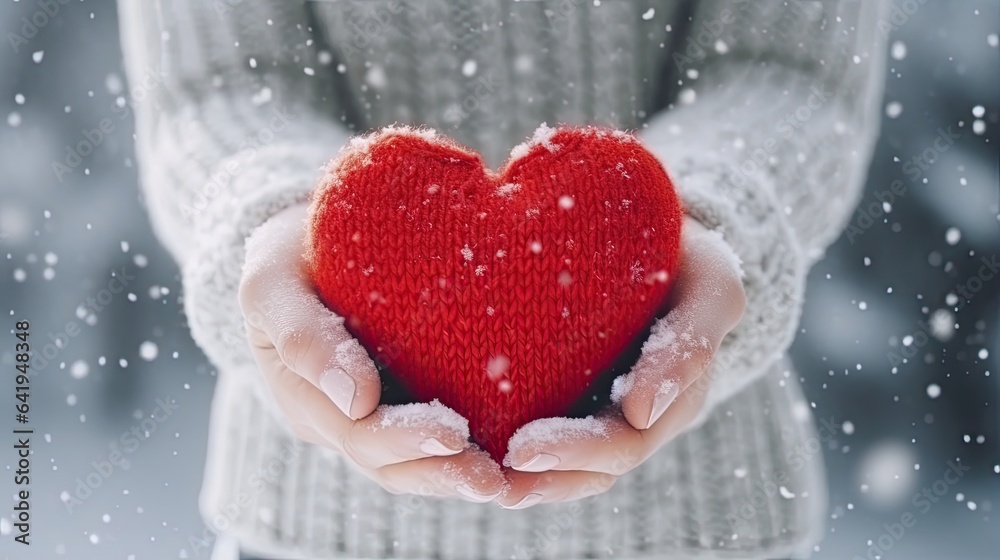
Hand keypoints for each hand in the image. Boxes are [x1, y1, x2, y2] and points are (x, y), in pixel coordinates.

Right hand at [239, 204, 505, 501]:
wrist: (311, 239)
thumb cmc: (289, 253)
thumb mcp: (272, 284)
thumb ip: (302, 336)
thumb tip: (355, 400)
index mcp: (302, 395)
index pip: (354, 431)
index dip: (403, 439)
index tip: (453, 432)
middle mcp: (336, 417)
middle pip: (387, 460)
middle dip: (439, 469)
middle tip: (492, 478)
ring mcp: (367, 414)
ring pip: (410, 463)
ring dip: (456, 476)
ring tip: (506, 482)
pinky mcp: (402, 398)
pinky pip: (432, 436)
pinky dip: (468, 450)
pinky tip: (514, 457)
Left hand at [498, 217, 745, 507]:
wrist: (657, 232)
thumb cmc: (691, 259)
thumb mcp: (711, 289)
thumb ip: (690, 345)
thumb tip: (641, 413)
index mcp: (670, 400)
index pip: (623, 443)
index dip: (575, 451)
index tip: (523, 449)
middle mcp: (636, 416)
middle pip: (589, 466)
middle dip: (541, 471)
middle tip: (488, 469)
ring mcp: (604, 406)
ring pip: (565, 463)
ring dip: (522, 476)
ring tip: (471, 476)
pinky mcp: (567, 388)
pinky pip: (539, 425)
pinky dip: (506, 440)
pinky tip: (466, 441)